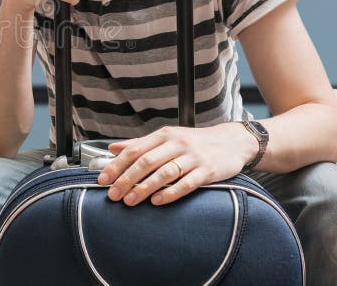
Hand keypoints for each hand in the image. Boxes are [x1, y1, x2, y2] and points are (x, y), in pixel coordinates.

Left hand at [97, 123, 257, 205]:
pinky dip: (171, 192)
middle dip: (126, 179)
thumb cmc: (195, 142)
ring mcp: (193, 156)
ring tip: (130, 201)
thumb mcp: (167, 138)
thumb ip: (140, 144)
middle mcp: (176, 143)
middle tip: (113, 194)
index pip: (134, 150)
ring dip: (145, 188)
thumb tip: (113, 148)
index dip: (117, 165)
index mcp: (163, 135)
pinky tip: (158, 201)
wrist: (232, 142)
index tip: (103, 179)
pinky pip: (187, 182)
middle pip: (146, 162)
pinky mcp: (207, 170)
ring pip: (164, 172)